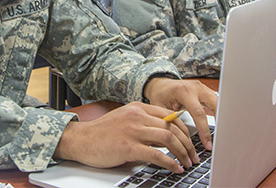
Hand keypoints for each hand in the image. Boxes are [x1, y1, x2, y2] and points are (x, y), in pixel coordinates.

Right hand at [54, 101, 198, 172]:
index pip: (170, 115)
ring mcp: (132, 130)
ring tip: (187, 163)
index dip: (185, 130)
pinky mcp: (128, 147)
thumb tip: (166, 134)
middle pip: (172, 126)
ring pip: (168, 138)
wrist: (81, 140)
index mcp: (137, 107)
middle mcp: (137, 116)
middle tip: (193, 156)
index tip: (191, 142)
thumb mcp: (124, 119)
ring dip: (182, 153)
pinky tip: (175, 168)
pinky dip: (170, 163)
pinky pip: (156, 154)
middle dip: (187, 143)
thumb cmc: (102, 132)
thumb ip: (143, 122)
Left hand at [143, 78, 217, 150]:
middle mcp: (196, 88)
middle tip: (222, 139)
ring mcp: (202, 88)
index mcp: (184, 91)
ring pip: (219, 103)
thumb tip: (180, 140)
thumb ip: (170, 121)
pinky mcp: (206, 92)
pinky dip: (219, 114)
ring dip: (221, 118)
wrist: (161, 84)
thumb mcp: (160, 108)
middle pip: (215, 104)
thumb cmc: (159, 95)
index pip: (199, 113)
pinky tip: (220, 126)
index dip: (204, 131)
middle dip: (220, 122)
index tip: (208, 144)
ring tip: (222, 135)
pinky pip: (216, 103)